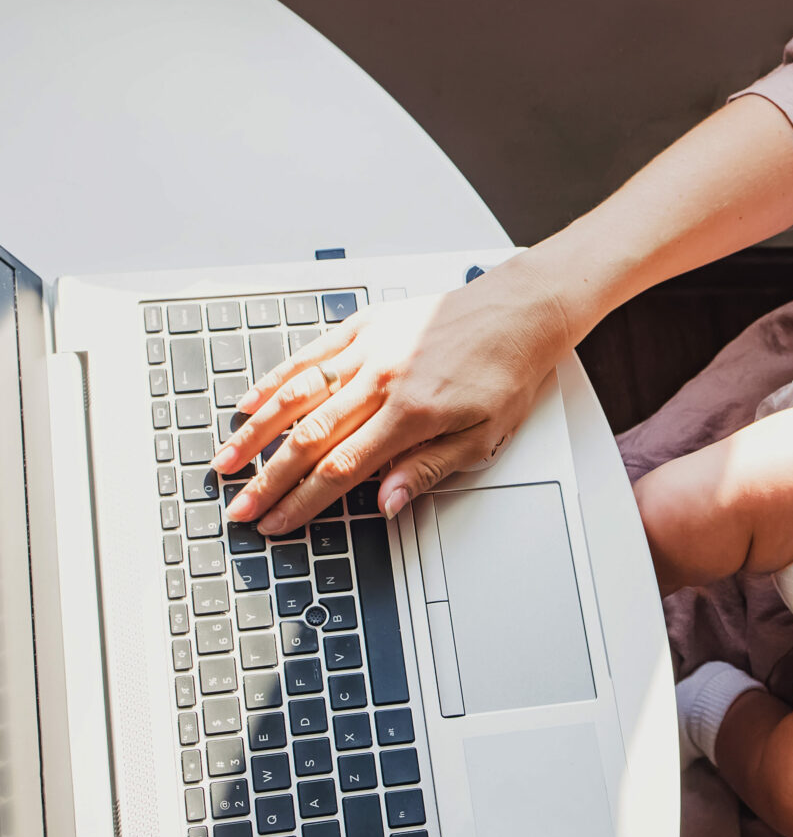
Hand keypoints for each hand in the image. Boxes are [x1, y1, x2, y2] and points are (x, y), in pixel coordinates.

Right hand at [213, 261, 571, 531]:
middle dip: (268, 479)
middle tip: (239, 506)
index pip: (340, 469)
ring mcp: (369, 349)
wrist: (520, 313)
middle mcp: (382, 380)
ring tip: (227, 461)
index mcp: (411, 415)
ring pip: (297, 395)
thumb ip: (427, 470)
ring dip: (257, 432)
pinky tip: (251, 400)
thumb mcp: (483, 439)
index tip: (276, 523)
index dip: (302, 502)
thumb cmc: (506, 374)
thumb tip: (385, 504)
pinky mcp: (367, 326)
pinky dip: (276, 378)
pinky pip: (311, 355)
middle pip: (308, 438)